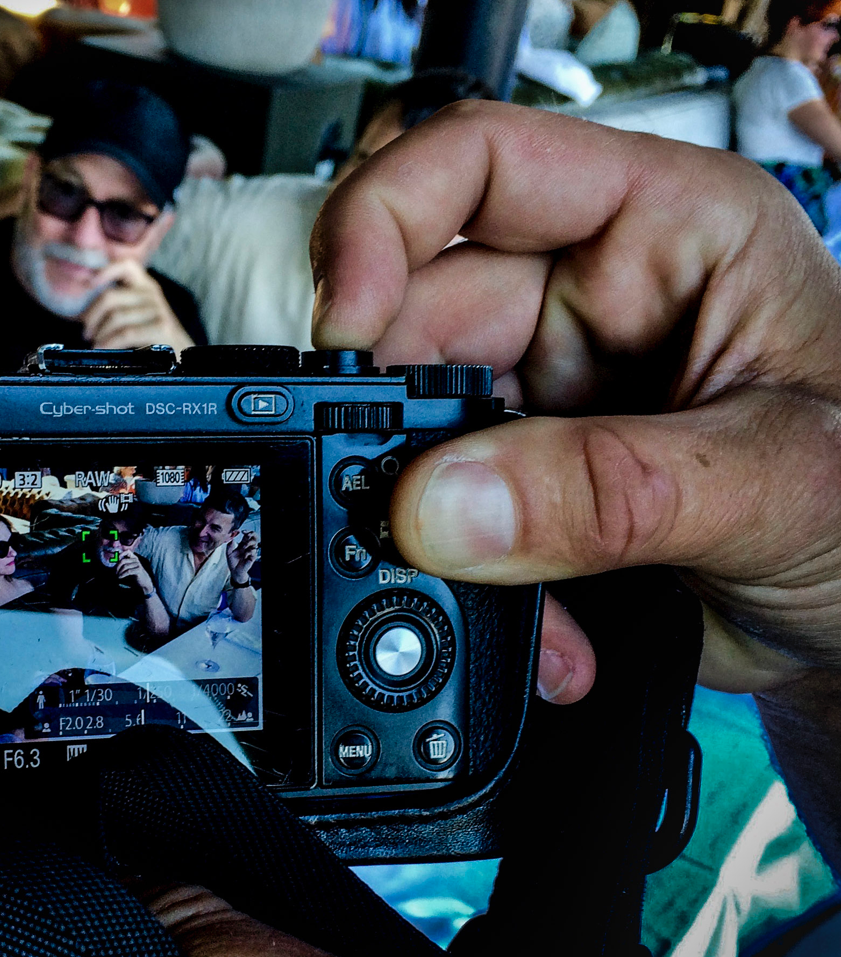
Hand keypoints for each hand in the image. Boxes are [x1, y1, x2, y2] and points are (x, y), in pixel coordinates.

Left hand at [82, 259, 193, 350]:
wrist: (182, 354)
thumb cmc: (153, 336)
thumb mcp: (139, 315)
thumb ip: (119, 307)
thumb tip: (82, 313)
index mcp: (145, 286)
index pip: (126, 266)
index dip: (105, 271)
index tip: (89, 284)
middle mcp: (151, 293)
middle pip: (110, 296)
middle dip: (91, 316)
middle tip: (86, 331)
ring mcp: (158, 309)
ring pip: (116, 317)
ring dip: (99, 333)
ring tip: (94, 343)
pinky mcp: (161, 327)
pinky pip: (126, 333)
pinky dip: (109, 342)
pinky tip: (103, 348)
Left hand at [115, 550, 154, 593]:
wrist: (144, 582)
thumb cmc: (135, 574)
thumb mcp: (129, 567)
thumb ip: (124, 563)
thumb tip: (114, 560)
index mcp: (134, 557)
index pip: (127, 551)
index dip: (121, 554)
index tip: (115, 560)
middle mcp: (136, 560)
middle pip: (123, 560)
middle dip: (117, 567)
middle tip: (115, 572)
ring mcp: (138, 564)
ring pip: (125, 566)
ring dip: (119, 572)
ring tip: (117, 576)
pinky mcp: (138, 570)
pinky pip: (128, 571)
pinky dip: (122, 575)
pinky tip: (120, 577)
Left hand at [226, 531, 257, 582]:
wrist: (234, 571)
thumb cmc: (232, 562)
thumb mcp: (228, 553)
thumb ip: (229, 545)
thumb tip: (231, 538)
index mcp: (242, 544)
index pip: (247, 535)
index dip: (247, 532)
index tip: (242, 531)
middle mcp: (247, 547)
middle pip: (254, 537)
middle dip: (251, 535)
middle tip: (247, 535)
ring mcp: (250, 552)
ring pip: (254, 544)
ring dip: (248, 544)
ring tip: (243, 548)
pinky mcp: (252, 558)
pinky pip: (254, 552)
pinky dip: (249, 552)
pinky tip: (245, 555)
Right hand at [312, 101, 840, 861]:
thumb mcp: (774, 483)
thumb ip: (608, 490)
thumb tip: (437, 504)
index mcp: (662, 230)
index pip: (479, 164)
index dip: (384, 223)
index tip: (344, 324)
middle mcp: (588, 298)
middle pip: (418, 316)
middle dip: (399, 423)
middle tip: (406, 508)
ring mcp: (547, 393)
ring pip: (414, 430)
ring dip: (435, 528)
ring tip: (506, 595)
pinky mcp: (523, 479)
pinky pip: (439, 516)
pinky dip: (463, 584)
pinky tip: (541, 631)